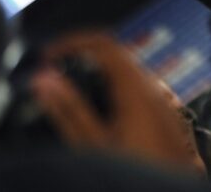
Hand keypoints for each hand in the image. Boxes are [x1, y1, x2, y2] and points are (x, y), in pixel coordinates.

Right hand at [30, 32, 202, 173]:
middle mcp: (154, 87)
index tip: (49, 56)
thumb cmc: (136, 169)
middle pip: (115, 55)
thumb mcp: (93, 144)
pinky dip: (114, 89)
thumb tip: (43, 80)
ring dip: (98, 74)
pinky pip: (139, 88)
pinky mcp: (167, 113)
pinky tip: (99, 111)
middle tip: (54, 74)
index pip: (104, 43)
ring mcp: (164, 99)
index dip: (73, 41)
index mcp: (136, 88)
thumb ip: (68, 109)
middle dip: (82, 58)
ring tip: (70, 93)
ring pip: (127, 72)